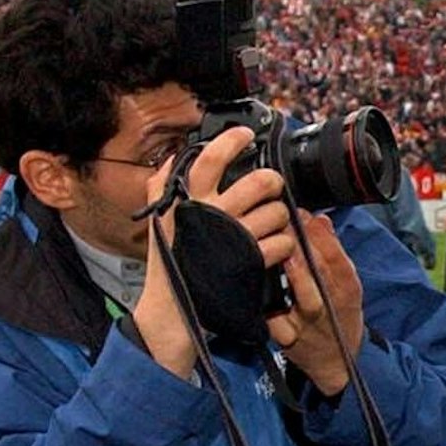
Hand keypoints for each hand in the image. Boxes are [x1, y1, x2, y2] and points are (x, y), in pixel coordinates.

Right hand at [133, 127, 293, 376]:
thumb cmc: (170, 265)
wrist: (174, 312)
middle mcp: (210, 214)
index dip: (231, 141)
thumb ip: (161, 187)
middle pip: (260, 182)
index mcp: (188, 201)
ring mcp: (231, 238)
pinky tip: (273, 251)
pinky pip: (283, 242)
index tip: (246, 134)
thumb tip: (173, 157)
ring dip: (280, 219)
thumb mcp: (161, 222)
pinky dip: (284, 246)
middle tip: (270, 190)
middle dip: (272, 184)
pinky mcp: (248, 261)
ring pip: (277, 212)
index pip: (210, 159)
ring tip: (270, 228)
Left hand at [265, 209, 363, 395]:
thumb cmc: (339, 318)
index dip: (324, 239)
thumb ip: (333, 253)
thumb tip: (319, 220)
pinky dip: (264, 302)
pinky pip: (273, 319)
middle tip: (288, 227)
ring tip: (280, 254)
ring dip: (292, 276)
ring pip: (300, 300)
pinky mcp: (285, 338)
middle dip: (307, 250)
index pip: (340, 262)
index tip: (307, 216)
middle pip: (321, 278)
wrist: (335, 362)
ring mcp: (307, 325)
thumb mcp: (347, 285)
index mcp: (348, 292)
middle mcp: (329, 308)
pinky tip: (252, 284)